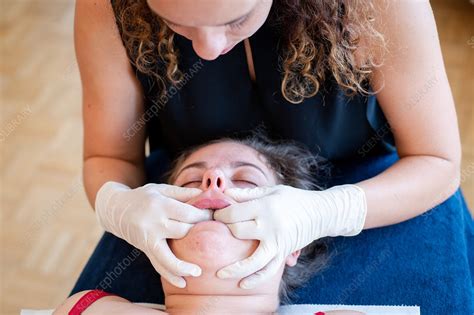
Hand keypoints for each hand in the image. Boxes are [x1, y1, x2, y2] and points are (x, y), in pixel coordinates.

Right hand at [95, 181, 211, 287]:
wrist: (115, 209)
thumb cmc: (143, 197)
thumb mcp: (161, 189)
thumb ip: (183, 193)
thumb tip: (206, 194)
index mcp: (159, 205)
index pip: (187, 213)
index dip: (204, 215)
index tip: (214, 215)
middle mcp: (153, 223)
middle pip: (182, 232)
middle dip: (199, 233)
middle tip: (213, 232)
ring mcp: (147, 238)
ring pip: (167, 256)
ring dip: (183, 266)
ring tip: (198, 272)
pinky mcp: (144, 248)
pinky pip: (157, 264)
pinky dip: (169, 275)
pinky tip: (182, 283)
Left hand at [213, 184, 366, 288]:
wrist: (321, 212)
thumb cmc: (293, 199)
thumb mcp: (271, 190)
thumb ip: (247, 194)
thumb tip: (224, 194)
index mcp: (265, 206)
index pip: (234, 213)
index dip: (220, 213)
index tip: (216, 214)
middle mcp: (270, 225)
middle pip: (238, 232)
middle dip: (224, 231)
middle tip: (218, 229)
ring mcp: (277, 242)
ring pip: (253, 260)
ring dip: (235, 269)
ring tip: (219, 274)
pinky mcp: (284, 253)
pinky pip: (269, 270)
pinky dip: (256, 279)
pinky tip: (243, 284)